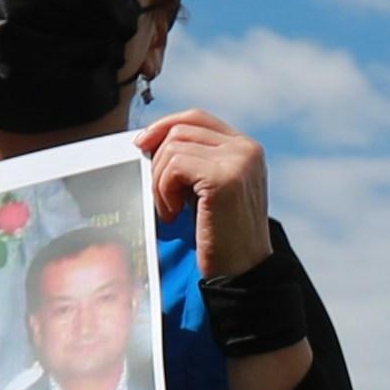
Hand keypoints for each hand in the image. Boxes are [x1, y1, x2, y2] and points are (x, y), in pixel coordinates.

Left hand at [139, 106, 272, 278]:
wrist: (243, 272)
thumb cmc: (222, 235)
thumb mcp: (212, 188)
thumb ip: (196, 160)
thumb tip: (151, 139)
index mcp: (247, 149)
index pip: (197, 117)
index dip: (165, 126)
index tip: (142, 145)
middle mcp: (247, 149)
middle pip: (181, 129)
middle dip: (158, 160)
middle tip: (161, 195)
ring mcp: (238, 161)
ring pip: (173, 146)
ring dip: (160, 180)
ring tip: (170, 209)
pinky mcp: (225, 178)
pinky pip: (174, 166)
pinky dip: (164, 190)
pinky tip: (175, 213)